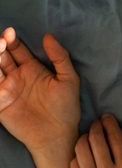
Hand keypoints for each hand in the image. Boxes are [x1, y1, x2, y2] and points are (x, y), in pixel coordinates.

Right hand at [0, 27, 79, 153]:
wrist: (57, 135)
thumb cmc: (66, 108)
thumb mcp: (69, 80)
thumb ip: (60, 58)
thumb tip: (48, 36)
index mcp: (32, 68)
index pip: (16, 48)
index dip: (11, 38)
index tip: (10, 33)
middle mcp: (16, 75)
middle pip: (1, 54)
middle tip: (2, 42)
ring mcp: (6, 88)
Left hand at [70, 114, 121, 167]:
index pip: (115, 137)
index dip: (110, 123)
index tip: (108, 118)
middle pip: (95, 139)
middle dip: (95, 126)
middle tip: (96, 123)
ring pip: (81, 149)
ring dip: (84, 138)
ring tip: (87, 137)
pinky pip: (73, 165)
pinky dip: (77, 155)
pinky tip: (82, 155)